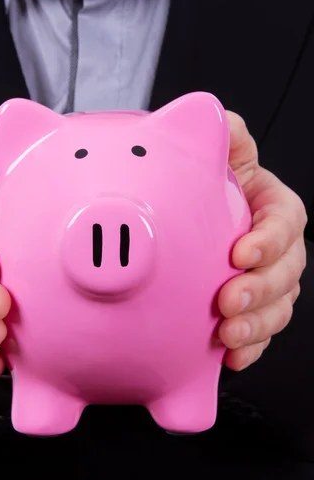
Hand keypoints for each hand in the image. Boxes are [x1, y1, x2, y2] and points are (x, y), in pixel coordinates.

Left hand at [218, 113, 306, 370]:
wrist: (192, 214)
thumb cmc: (211, 184)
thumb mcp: (219, 152)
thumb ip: (226, 135)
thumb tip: (222, 121)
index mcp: (273, 207)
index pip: (284, 222)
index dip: (270, 240)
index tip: (242, 253)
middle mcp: (275, 247)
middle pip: (286, 273)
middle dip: (261, 291)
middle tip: (229, 301)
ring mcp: (265, 280)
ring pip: (277, 308)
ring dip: (256, 325)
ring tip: (227, 336)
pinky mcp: (250, 308)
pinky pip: (258, 333)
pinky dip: (248, 348)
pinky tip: (229, 358)